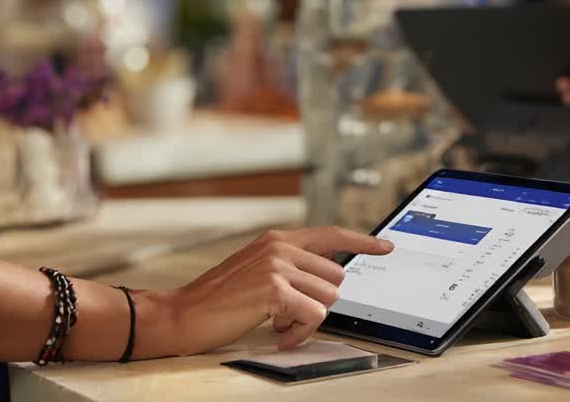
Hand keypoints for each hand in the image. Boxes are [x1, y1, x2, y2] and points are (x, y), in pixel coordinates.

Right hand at [169, 227, 392, 353]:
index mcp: (277, 239)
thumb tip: (328, 273)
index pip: (331, 234)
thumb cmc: (219, 299)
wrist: (183, 314)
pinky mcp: (274, 289)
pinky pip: (313, 316)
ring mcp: (277, 266)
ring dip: (306, 320)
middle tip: (287, 314)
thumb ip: (290, 266)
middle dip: (319, 301)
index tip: (386, 246)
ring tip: (277, 323)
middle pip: (336, 276)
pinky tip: (276, 333)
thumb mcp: (257, 270)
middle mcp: (280, 247)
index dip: (362, 241)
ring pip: (328, 297)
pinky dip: (299, 333)